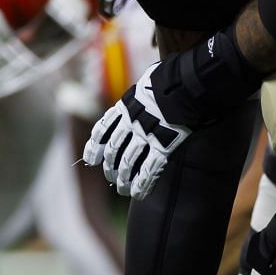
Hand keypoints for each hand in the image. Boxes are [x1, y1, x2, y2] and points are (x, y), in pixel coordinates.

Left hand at [83, 74, 190, 198]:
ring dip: (123, 179)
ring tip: (122, 190)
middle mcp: (131, 122)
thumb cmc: (169, 80)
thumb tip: (139, 96)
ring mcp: (145, 135)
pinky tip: (138, 194)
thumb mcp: (145, 83)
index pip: (102, 130)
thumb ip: (139, 96)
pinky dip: (142, 184)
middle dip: (109, 167)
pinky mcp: (163, 145)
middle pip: (113, 149)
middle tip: (111, 177)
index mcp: (125, 107)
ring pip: (127, 162)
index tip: (90, 159)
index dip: (95, 146)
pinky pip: (148, 169)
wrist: (185, 82)